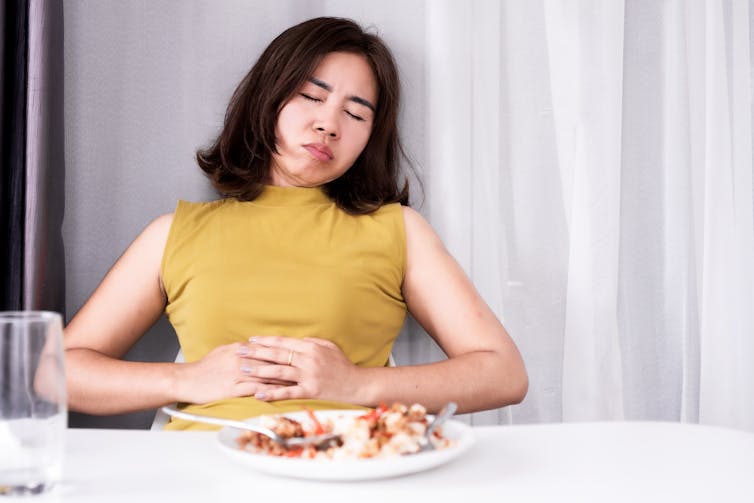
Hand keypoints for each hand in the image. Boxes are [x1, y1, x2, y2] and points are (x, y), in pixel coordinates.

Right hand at [173, 342, 291, 404]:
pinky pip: (255, 390)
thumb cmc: (205, 367)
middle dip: (289, 365)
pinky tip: (281, 395)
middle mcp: (240, 359)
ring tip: (299, 382)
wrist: (186, 380)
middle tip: (305, 368)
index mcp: (239, 349)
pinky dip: (270, 391)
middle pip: (270, 361)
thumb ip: (241, 348)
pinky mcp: (232, 389)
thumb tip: (255, 345)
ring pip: (265, 375)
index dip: (284, 352)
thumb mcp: (224, 351)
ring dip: (283, 379)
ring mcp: (236, 374)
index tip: (299, 355)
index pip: (267, 349)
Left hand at [241, 336, 361, 402]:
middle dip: (256, 352)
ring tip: (243, 369)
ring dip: (259, 370)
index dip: (266, 341)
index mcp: (311, 347)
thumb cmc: (343, 366)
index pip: (284, 342)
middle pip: (277, 355)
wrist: (357, 384)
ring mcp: (309, 375)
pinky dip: (271, 393)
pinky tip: (257, 394)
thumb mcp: (329, 347)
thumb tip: (295, 340)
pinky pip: (287, 392)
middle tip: (239, 351)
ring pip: (279, 372)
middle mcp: (308, 359)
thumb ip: (311, 342)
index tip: (251, 340)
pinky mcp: (310, 391)